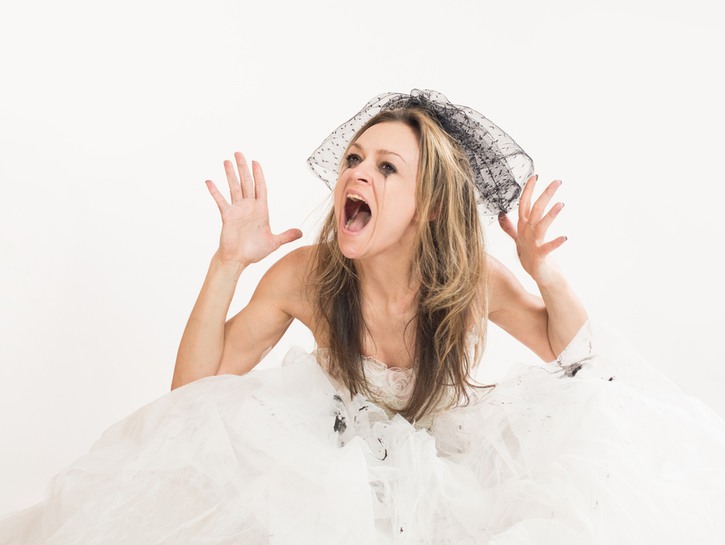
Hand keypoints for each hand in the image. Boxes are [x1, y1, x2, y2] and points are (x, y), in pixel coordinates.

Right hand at [205, 152, 301, 267]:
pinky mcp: (227, 216)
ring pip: (234, 188)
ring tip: (226, 161)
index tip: (255, 162)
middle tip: (239, 153)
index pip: (261, 188)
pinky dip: (215, 192)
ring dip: (230, 175)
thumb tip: (301, 233)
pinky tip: (209, 181)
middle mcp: (249, 207)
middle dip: (243, 168)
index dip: (259, 174)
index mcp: (261, 210)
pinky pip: (221, 201)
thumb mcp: (274, 242)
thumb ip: (286, 236)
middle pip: (247, 183)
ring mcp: (237, 210)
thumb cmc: (255, 251)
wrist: (239, 260)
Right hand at [498, 175, 566, 285]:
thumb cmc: (530, 256)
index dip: (528, 191)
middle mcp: (526, 234)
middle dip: (545, 195)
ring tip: (561, 204)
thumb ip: (510, 227)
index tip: (536, 176)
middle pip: (535, 210)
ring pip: (540, 226)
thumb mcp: (519, 239)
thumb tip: (501, 215)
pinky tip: (565, 237)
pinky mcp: (539, 258)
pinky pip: (547, 248)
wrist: (538, 276)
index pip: (524, 205)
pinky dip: (555, 243)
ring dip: (550, 215)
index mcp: (522, 227)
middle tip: (558, 181)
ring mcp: (532, 245)